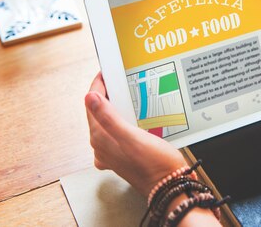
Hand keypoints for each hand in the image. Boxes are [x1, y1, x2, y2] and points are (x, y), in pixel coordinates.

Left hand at [85, 73, 186, 196]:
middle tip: (117, 79)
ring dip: (114, 107)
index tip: (105, 73)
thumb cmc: (154, 165)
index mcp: (100, 138)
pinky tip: (133, 117)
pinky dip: (123, 120)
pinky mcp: (123, 155)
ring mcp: (112, 152)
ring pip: (107, 122)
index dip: (97, 86)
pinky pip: (118, 132)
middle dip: (105, 94)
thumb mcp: (131, 137)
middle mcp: (103, 146)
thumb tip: (89, 97)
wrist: (170, 187)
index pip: (91, 105)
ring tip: (126, 93)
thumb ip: (108, 117)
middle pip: (98, 113)